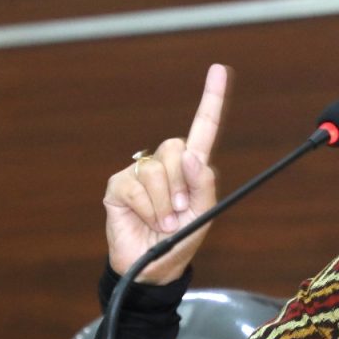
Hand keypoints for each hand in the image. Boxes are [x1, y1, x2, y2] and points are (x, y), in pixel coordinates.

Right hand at [104, 63, 227, 282]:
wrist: (152, 268)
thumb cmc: (180, 241)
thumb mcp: (203, 216)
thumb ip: (205, 186)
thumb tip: (195, 156)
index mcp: (191, 168)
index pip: (203, 128)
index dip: (211, 99)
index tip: (218, 69)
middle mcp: (166, 164)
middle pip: (178, 148)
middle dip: (182, 183)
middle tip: (179, 211)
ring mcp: (140, 173)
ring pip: (158, 169)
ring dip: (165, 203)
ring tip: (163, 222)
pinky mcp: (119, 185)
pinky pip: (137, 186)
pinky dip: (148, 208)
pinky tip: (146, 220)